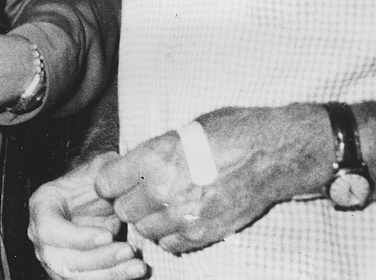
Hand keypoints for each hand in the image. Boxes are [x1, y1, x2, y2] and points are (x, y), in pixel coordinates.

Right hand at [28, 154, 147, 279]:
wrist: (96, 194)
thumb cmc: (93, 179)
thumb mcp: (96, 168)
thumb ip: (102, 173)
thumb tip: (114, 181)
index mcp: (42, 207)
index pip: (49, 229)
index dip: (77, 237)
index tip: (107, 235)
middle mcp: (43, 239)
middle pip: (64, 261)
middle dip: (99, 260)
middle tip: (128, 251)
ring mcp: (56, 259)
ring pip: (78, 278)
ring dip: (110, 275)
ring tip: (137, 266)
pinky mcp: (74, 273)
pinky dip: (114, 277)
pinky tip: (134, 270)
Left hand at [95, 105, 330, 254]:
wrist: (269, 153)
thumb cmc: (227, 131)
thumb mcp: (180, 131)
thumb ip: (153, 153)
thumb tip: (133, 166)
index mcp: (152, 158)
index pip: (106, 183)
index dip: (109, 180)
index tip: (116, 178)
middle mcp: (162, 191)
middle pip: (123, 210)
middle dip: (128, 200)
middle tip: (141, 189)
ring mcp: (183, 217)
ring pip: (144, 230)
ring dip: (149, 218)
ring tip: (163, 202)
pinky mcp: (203, 234)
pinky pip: (170, 244)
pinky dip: (170, 234)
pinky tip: (180, 217)